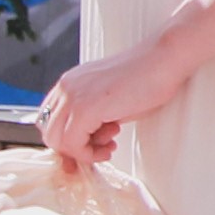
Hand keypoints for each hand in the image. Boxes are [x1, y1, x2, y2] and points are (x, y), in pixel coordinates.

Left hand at [38, 32, 193, 170]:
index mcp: (70, 83)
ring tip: (109, 145)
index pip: (51, 120)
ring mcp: (72, 96)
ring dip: (83, 152)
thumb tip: (86, 143)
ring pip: (57, 140)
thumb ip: (93, 119)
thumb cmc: (147, 79)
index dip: (67, 140)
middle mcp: (65, 87)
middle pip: (50, 132)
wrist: (165, 60)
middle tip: (101, 148)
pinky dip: (90, 154)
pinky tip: (111, 146)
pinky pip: (72, 144)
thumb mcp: (111, 101)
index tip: (89, 149)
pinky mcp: (85, 108)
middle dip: (74, 149)